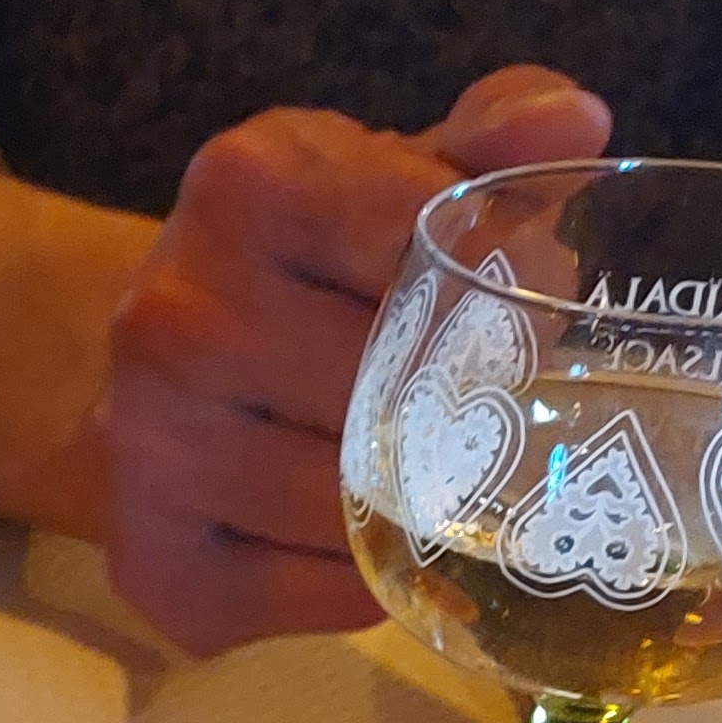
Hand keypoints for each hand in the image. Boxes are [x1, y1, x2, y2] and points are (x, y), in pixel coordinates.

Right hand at [102, 65, 613, 654]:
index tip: (519, 318)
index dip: (501, 296)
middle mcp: (174, 316)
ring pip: (354, 508)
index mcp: (246, 189)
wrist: (157, 353)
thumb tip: (575, 124)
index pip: (421, 253)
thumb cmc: (307, 258)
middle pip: (390, 396)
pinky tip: (365, 537)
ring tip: (434, 478)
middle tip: (494, 414)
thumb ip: (488, 137)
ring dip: (418, 505)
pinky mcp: (152, 564)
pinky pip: (314, 597)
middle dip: (465, 411)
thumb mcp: (388, 169)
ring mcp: (147, 447)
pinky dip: (365, 580)